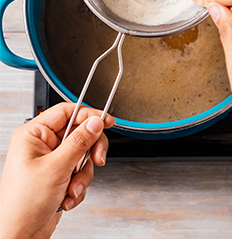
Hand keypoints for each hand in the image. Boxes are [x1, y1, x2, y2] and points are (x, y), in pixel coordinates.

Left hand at [0, 103, 114, 238]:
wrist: (18, 236)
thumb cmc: (21, 204)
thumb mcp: (56, 167)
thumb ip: (79, 142)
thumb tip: (95, 122)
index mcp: (35, 134)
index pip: (67, 112)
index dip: (89, 115)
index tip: (106, 121)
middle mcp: (43, 145)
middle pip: (80, 134)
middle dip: (89, 151)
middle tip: (98, 158)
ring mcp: (52, 161)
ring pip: (83, 156)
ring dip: (82, 175)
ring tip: (72, 188)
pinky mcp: (59, 177)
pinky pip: (80, 173)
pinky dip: (78, 186)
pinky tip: (67, 197)